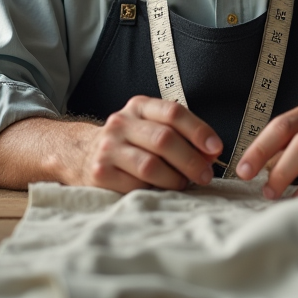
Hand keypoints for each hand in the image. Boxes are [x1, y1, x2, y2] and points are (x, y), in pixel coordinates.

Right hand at [78, 96, 222, 192]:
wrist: (82, 155)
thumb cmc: (129, 143)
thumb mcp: (151, 128)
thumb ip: (181, 136)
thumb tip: (211, 154)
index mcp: (139, 107)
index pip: (173, 112)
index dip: (198, 130)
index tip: (216, 148)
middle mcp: (121, 123)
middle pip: (164, 139)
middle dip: (191, 160)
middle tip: (205, 175)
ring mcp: (108, 148)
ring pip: (151, 166)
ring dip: (174, 179)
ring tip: (183, 184)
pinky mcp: (100, 173)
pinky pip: (136, 186)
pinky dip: (154, 191)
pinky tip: (159, 190)